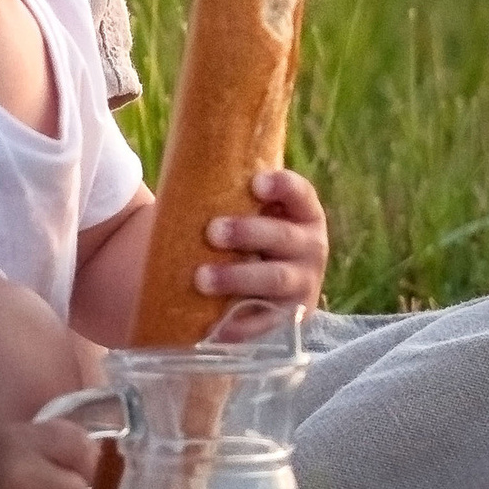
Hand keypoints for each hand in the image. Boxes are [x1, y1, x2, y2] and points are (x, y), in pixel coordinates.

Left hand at [195, 167, 329, 314]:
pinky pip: (266, 322)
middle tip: (211, 232)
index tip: (254, 183)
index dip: (282, 186)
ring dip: (238, 278)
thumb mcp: (249, 210)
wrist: (262, 282)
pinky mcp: (289, 318)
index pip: (300, 193)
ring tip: (201, 279)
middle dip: (248, 233)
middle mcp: (311, 247)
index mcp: (304, 213)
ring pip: (275, 280)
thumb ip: (230, 190)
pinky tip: (214, 326)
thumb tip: (177, 162)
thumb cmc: (247, 231)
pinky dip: (240, 325)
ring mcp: (303, 285)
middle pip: (283, 237)